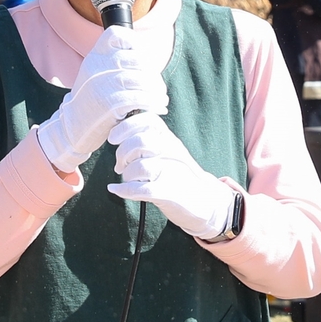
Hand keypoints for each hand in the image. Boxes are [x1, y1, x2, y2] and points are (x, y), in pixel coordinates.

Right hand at [37, 26, 167, 172]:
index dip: (134, 41)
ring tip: (161, 98)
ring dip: (156, 90)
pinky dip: (153, 103)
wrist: (72, 128)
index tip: (143, 59)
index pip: (115, 34)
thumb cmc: (92, 102)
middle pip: (136, 59)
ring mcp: (101, 84)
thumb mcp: (96, 76)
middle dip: (153, 74)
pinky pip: (138, 98)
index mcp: (94, 57)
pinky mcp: (108, 103)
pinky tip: (158, 108)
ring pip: (140, 79)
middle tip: (159, 87)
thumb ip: (114, 64)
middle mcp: (96, 67)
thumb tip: (145, 57)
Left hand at [107, 112, 234, 239]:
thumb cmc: (179, 174)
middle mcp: (172, 151)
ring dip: (126, 174)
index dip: (126, 126)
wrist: (206, 202)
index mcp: (170, 138)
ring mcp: (172, 172)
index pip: (147, 120)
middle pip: (140, 141)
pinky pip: (141, 189)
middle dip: (122, 153)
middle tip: (120, 165)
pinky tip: (114, 190)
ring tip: (127, 179)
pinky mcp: (170, 193)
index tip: (113, 138)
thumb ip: (148, 138)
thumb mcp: (167, 151)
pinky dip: (124, 190)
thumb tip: (116, 131)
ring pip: (139, 166)